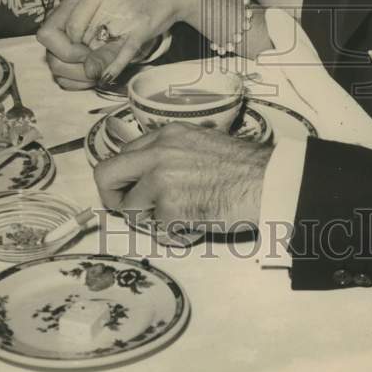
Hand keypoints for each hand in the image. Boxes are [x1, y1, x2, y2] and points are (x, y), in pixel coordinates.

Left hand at [40, 0, 193, 83]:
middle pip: (80, 40)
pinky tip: (103, 77)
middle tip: (85, 55)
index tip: (77, 42)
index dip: (68, 39)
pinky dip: (110, 69)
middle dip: (79, 52)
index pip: (69, 26)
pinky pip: (120, 55)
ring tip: (93, 66)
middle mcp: (108, 2)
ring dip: (92, 63)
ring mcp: (124, 18)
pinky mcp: (139, 32)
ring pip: (97, 50)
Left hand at [94, 122, 271, 229]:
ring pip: (130, 209)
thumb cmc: (243, 167)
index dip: (125, 178)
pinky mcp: (170, 207)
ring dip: (152, 222)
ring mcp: (161, 179)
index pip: (123, 154)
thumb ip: (173, 154)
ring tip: (180, 222)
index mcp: (167, 134)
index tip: (132, 193)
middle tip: (132, 212)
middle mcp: (158, 152)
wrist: (266, 182)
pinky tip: (196, 229)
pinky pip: (158, 231)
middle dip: (114, 198)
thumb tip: (150, 178)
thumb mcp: (201, 143)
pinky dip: (176, 236)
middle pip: (106, 175)